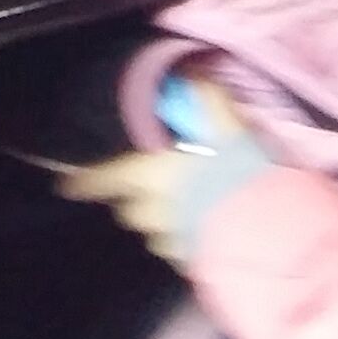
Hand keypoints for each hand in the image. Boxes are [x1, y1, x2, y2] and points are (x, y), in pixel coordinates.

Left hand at [57, 84, 254, 265]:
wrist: (269, 227)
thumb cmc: (238, 170)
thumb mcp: (225, 125)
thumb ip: (206, 99)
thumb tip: (193, 76)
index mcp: (150, 175)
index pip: (106, 178)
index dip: (87, 181)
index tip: (68, 186)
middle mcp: (154, 211)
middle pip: (130, 210)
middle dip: (135, 202)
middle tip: (150, 190)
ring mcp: (175, 241)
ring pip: (155, 234)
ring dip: (162, 224)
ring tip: (184, 211)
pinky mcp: (198, 262)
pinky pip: (182, 251)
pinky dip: (187, 241)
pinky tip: (208, 232)